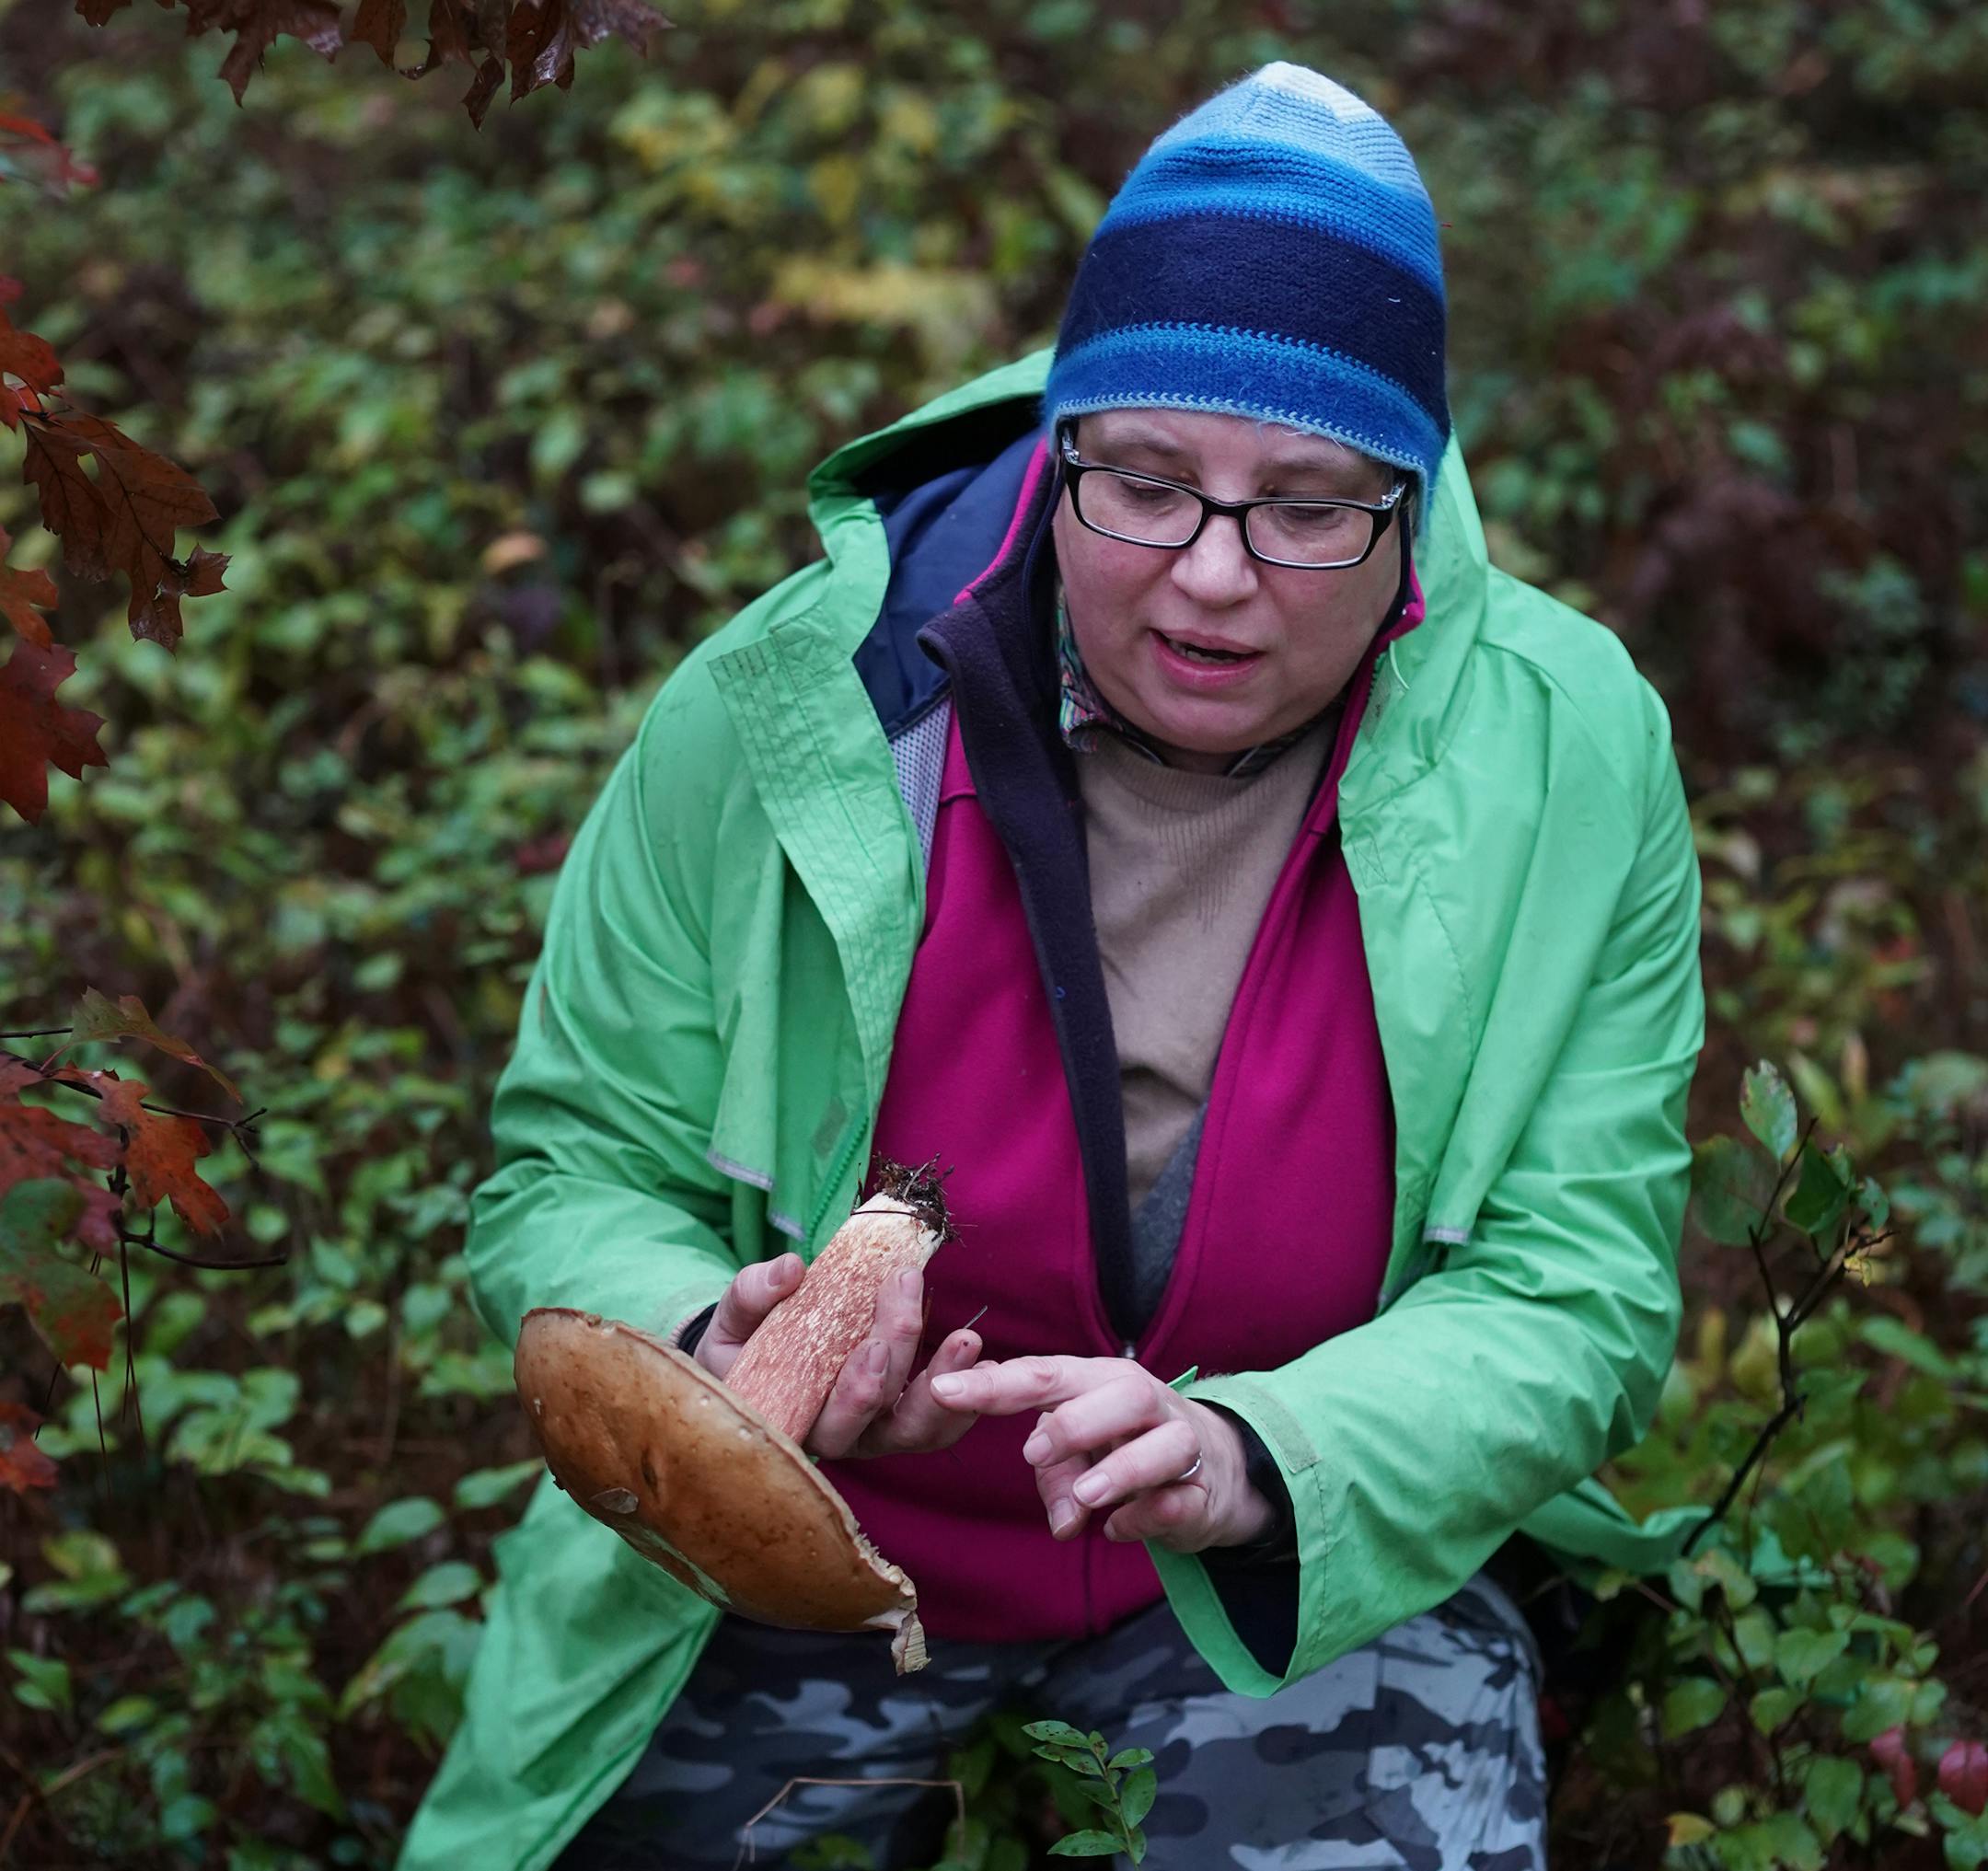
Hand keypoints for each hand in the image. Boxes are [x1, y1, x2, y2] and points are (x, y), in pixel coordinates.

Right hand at [691, 1256, 986, 1459]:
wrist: (755, 1358)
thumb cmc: (741, 1344)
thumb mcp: (734, 1318)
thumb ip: (753, 1294)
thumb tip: (789, 1268)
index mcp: (791, 1421)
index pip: (826, 1424)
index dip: (853, 1395)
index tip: (870, 1348)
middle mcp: (838, 1438)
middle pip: (878, 1416)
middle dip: (898, 1357)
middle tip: (905, 1301)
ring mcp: (874, 1432)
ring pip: (916, 1427)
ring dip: (943, 1383)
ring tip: (966, 1340)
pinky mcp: (901, 1417)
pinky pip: (939, 1420)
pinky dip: (964, 1395)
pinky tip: (982, 1361)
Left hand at [928, 1356, 1274, 1551]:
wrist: (1217, 1471)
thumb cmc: (1129, 1449)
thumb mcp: (1082, 1455)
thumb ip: (1055, 1476)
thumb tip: (1061, 1521)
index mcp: (1099, 1382)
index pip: (1045, 1374)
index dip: (995, 1384)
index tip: (945, 1393)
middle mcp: (1145, 1402)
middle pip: (1121, 1392)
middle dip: (1075, 1421)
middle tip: (1034, 1453)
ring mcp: (1181, 1442)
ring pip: (1164, 1442)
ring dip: (1122, 1468)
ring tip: (1087, 1496)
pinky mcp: (1202, 1489)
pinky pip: (1180, 1499)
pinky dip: (1148, 1514)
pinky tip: (1117, 1528)